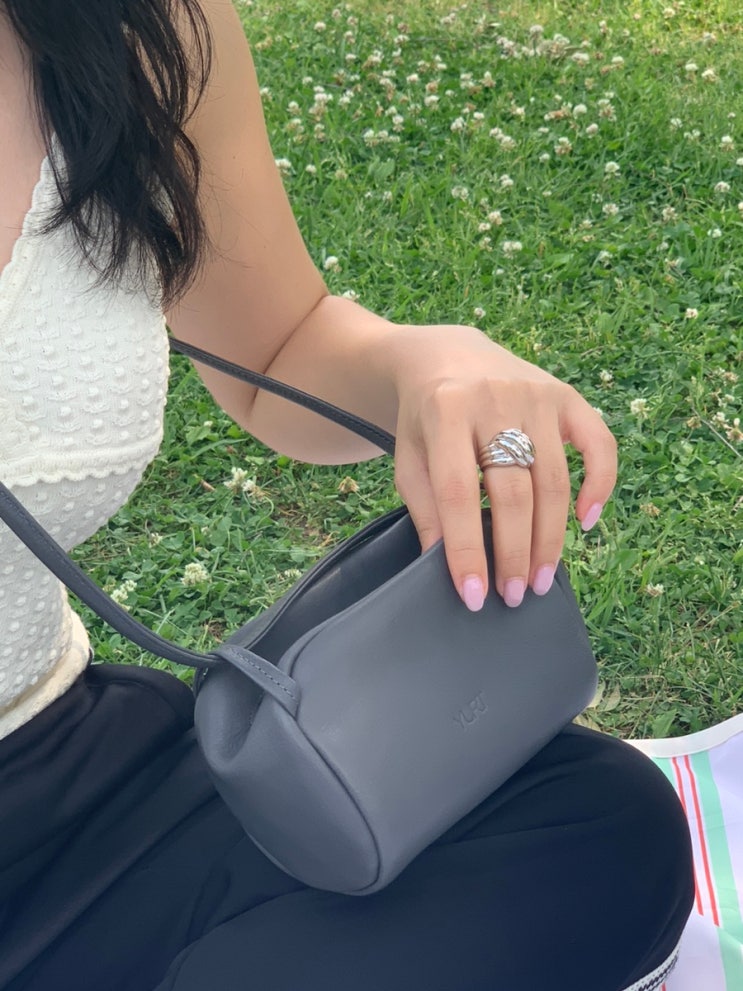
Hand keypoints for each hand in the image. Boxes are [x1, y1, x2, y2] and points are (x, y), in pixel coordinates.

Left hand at [387, 324, 616, 608]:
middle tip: (514, 595)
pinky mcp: (567, 395)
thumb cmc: (425, 420)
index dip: (467, 549)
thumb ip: (426, 508)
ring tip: (541, 579)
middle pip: (513, 491)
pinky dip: (599, 484)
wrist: (447, 357)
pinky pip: (598, 444)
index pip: (459, 493)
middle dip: (515, 552)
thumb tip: (446, 569)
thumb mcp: (410, 459)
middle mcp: (495, 398)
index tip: (474, 596)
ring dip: (550, 538)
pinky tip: (587, 522)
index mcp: (446, 411)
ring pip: (553, 479)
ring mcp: (536, 393)